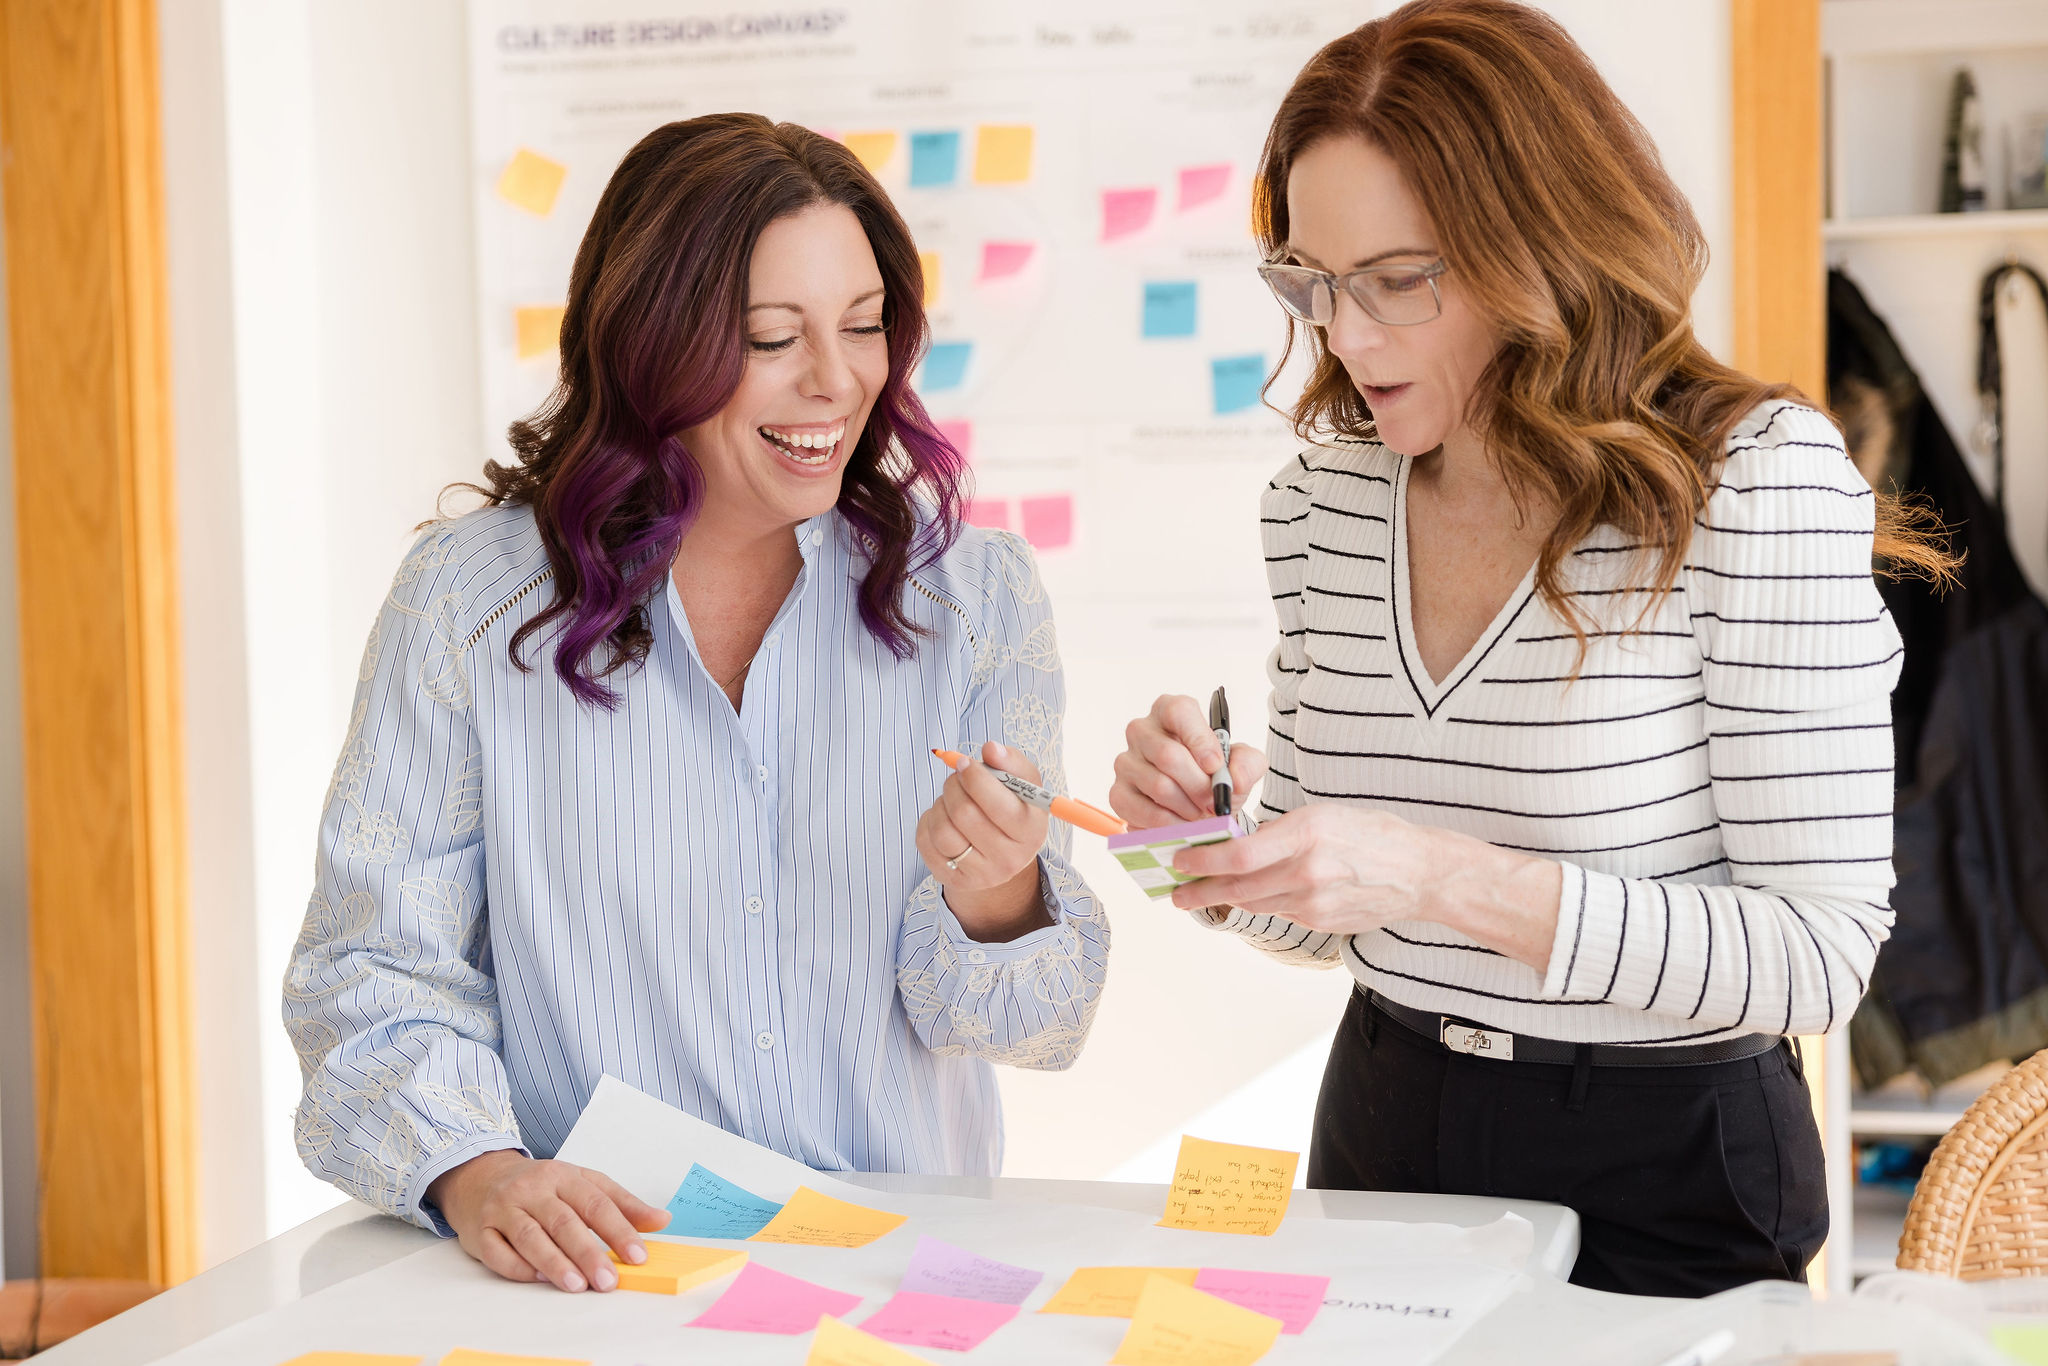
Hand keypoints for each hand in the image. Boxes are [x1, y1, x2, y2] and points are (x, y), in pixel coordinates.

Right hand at [427, 1149, 669, 1291]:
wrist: (481, 1177)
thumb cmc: (541, 1186)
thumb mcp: (583, 1183)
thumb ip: (622, 1204)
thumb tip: (662, 1220)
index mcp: (563, 1176)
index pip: (596, 1203)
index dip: (619, 1230)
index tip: (638, 1256)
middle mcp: (532, 1190)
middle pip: (563, 1221)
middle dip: (588, 1253)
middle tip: (608, 1280)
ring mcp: (503, 1209)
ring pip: (530, 1236)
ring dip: (555, 1263)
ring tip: (577, 1284)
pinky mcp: (480, 1230)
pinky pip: (498, 1251)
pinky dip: (518, 1267)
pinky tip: (537, 1278)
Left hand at [916, 742, 1053, 940]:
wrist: (1003, 851)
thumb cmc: (1013, 806)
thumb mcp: (1022, 782)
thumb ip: (1010, 761)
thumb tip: (990, 749)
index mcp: (1031, 832)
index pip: (997, 805)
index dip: (974, 778)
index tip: (964, 762)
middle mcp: (1009, 859)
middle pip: (965, 815)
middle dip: (953, 786)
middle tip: (955, 778)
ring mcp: (981, 875)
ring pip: (942, 831)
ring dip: (940, 804)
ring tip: (949, 799)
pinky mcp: (954, 880)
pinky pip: (925, 842)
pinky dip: (928, 820)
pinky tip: (941, 817)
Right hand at [1110, 694, 1266, 827]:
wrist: (1199, 806)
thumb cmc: (1215, 776)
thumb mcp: (1241, 766)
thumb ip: (1247, 765)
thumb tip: (1233, 779)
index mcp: (1170, 712)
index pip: (1179, 712)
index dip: (1199, 739)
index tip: (1216, 767)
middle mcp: (1142, 731)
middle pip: (1168, 755)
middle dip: (1199, 785)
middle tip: (1215, 802)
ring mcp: (1126, 762)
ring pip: (1159, 785)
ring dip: (1187, 806)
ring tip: (1202, 814)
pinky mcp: (1118, 793)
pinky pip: (1143, 811)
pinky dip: (1170, 824)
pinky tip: (1183, 824)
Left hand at [1169, 805, 1561, 970]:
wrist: (1419, 873)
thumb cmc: (1371, 835)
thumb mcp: (1323, 816)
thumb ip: (1280, 832)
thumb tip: (1237, 842)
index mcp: (1305, 834)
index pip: (1239, 854)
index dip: (1202, 861)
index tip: (1181, 860)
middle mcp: (1307, 872)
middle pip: (1237, 886)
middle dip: (1199, 891)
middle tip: (1175, 893)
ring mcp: (1314, 903)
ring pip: (1254, 903)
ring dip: (1226, 898)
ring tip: (1204, 895)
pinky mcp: (1320, 922)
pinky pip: (1279, 912)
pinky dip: (1261, 903)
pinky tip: (1251, 896)